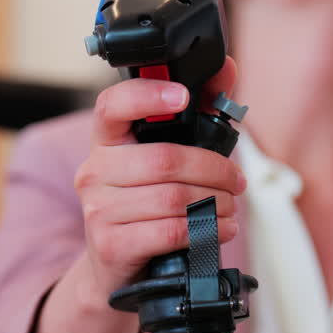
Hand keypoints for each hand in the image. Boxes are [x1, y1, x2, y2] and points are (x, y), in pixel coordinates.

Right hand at [70, 57, 244, 310]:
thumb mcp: (162, 157)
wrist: (112, 266)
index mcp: (106, 141)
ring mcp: (98, 209)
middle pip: (165, 160)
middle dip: (214, 170)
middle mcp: (94, 171)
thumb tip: (226, 67)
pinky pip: (170, 231)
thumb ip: (196, 112)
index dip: (147, 96)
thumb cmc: (144, 203)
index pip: (112, 105)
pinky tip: (219, 229)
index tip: (183, 97)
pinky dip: (206, 231)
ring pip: (173, 198)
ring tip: (231, 208)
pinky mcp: (110, 245)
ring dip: (216, 203)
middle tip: (237, 181)